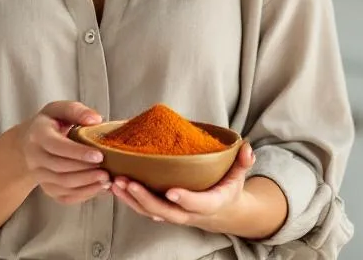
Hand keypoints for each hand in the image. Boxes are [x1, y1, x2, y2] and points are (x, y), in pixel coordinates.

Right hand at [15, 100, 110, 205]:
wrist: (29, 143)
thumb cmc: (49, 124)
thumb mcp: (59, 110)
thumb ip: (76, 111)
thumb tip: (95, 120)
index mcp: (38, 135)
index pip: (57, 146)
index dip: (78, 153)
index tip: (99, 155)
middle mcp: (34, 157)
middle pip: (60, 168)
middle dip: (85, 171)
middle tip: (107, 170)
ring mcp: (39, 175)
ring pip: (63, 184)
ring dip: (86, 184)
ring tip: (106, 179)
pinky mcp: (47, 189)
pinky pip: (65, 196)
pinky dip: (84, 195)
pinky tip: (99, 188)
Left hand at [111, 141, 255, 228]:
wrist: (221, 211)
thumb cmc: (227, 188)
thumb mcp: (239, 175)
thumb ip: (242, 162)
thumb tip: (247, 148)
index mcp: (210, 203)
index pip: (197, 204)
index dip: (185, 199)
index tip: (172, 191)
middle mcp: (189, 213)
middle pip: (166, 212)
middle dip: (145, 199)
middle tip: (129, 182)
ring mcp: (174, 214)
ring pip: (150, 212)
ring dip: (131, 199)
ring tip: (116, 183)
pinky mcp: (162, 211)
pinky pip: (143, 209)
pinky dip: (128, 200)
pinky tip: (115, 186)